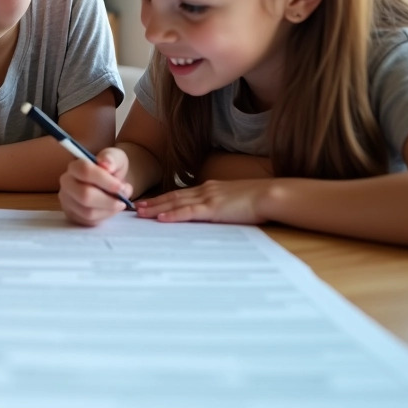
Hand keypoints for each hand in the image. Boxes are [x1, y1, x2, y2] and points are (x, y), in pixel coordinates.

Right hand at [58, 146, 132, 225]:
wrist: (111, 184)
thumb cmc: (112, 170)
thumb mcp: (116, 158)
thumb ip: (112, 158)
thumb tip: (106, 164)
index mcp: (75, 166)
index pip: (84, 171)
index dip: (104, 180)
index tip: (121, 186)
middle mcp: (67, 184)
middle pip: (84, 195)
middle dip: (108, 200)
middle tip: (123, 198)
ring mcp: (67, 201)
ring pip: (88, 212)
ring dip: (109, 209)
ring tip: (120, 202)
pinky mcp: (73, 215)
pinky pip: (90, 221)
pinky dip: (106, 216)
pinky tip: (111, 208)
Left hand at [136, 178, 273, 224]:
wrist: (270, 195)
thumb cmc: (257, 200)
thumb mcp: (234, 200)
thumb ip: (221, 204)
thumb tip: (213, 212)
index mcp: (210, 188)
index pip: (181, 193)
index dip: (164, 198)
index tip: (150, 202)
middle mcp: (205, 190)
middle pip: (173, 196)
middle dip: (154, 202)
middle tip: (137, 207)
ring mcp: (208, 198)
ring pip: (176, 203)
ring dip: (157, 208)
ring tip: (142, 213)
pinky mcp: (213, 208)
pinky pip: (188, 212)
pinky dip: (173, 215)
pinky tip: (161, 219)